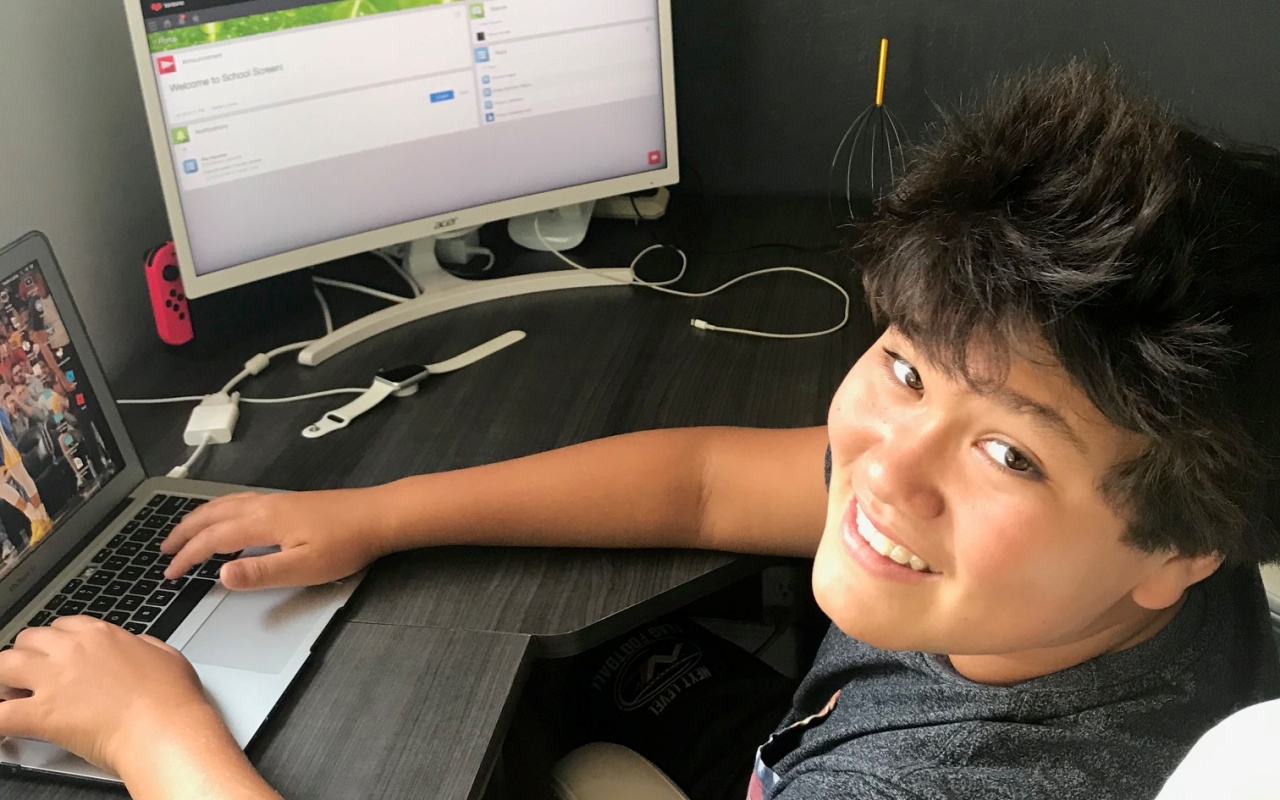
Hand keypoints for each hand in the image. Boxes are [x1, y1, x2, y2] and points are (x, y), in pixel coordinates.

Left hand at [0, 616, 210, 770]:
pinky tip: (5, 727)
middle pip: (27, 640)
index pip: (61, 625)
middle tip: (34, 677)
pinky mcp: (41, 714)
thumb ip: (143, 645)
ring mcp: (53, 680)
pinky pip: (0, 715)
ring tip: (13, 697)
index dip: (57, 642)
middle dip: (27, 657)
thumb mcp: (165, 654)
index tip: (60, 656)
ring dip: (5, 682)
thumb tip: (135, 647)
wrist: (163, 727)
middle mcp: (71, 650)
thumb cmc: (170, 697)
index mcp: (100, 634)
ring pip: (2, 666)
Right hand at [161, 489, 390, 589]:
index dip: (188, 557)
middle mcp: (264, 505)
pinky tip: (227, 519)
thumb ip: (260, 572)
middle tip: (164, 551)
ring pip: (225, 504)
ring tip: (184, 533)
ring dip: (199, 519)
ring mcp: (276, 500)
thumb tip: (220, 575)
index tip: (170, 573)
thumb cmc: (346, 544)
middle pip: (212, 515)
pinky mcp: (288, 501)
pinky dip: (220, 510)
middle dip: (184, 532)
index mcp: (263, 521)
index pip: (213, 539)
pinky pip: (240, 501)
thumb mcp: (304, 567)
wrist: (379, 515)